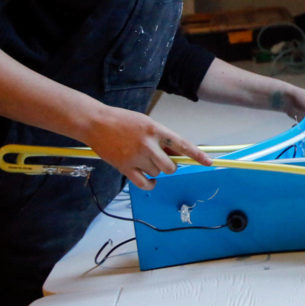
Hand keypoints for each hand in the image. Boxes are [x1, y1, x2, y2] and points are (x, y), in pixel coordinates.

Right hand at [83, 105, 211, 189]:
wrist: (96, 123)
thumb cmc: (122, 121)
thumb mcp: (146, 123)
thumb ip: (161, 137)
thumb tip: (176, 153)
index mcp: (155, 129)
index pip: (182, 144)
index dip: (197, 154)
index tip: (209, 162)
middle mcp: (148, 144)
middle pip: (170, 166)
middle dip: (170, 166)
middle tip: (162, 160)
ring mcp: (136, 157)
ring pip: (157, 173)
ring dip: (155, 171)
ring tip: (144, 160)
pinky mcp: (125, 167)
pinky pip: (145, 183)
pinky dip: (150, 184)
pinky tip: (149, 180)